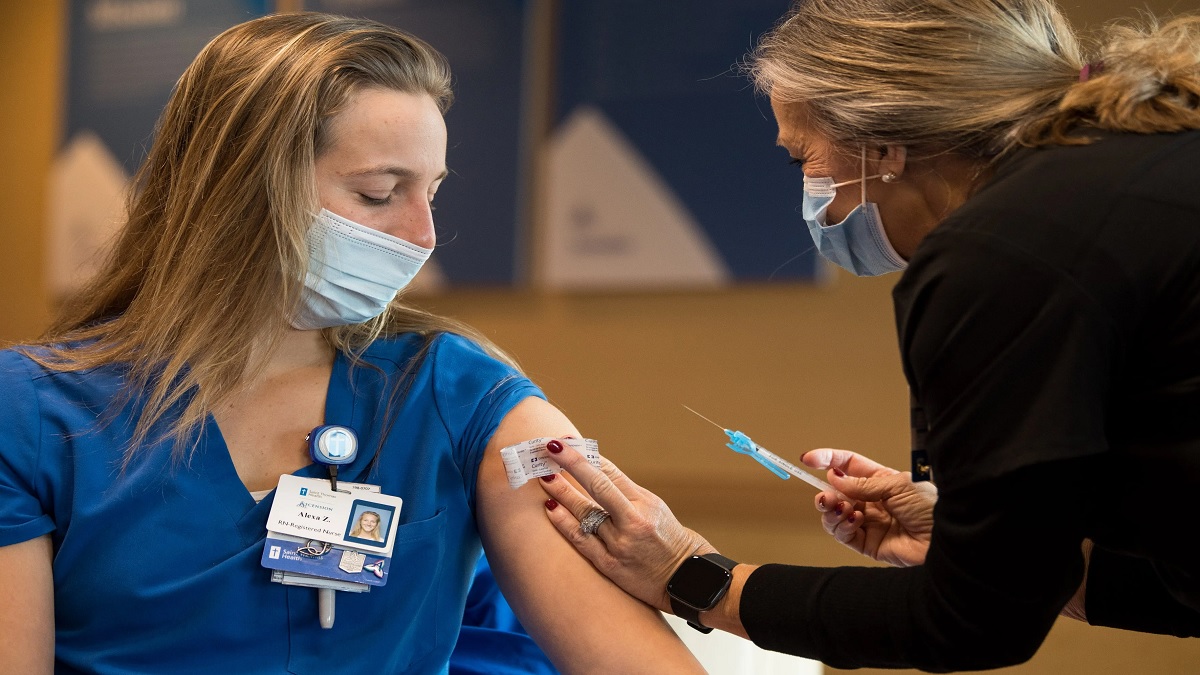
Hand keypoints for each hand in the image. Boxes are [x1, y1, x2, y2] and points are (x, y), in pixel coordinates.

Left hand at [537, 440, 711, 612]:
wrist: (686, 579)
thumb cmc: (667, 538)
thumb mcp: (654, 508)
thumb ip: (624, 493)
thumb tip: (591, 471)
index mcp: (645, 503)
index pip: (610, 473)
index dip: (585, 456)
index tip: (565, 444)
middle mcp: (634, 521)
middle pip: (597, 487)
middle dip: (571, 465)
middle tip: (549, 449)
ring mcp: (620, 544)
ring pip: (585, 513)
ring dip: (562, 493)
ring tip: (544, 477)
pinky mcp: (610, 565)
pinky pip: (582, 541)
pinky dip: (564, 523)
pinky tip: (551, 508)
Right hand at [802, 448, 936, 567]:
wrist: (946, 540)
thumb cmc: (931, 507)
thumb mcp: (897, 485)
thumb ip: (863, 484)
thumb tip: (834, 479)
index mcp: (881, 481)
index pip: (848, 466)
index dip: (827, 461)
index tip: (808, 459)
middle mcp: (872, 501)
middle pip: (837, 493)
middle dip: (826, 493)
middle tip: (826, 496)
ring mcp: (869, 523)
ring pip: (835, 515)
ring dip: (832, 511)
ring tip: (840, 509)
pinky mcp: (868, 544)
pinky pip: (844, 535)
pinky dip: (842, 526)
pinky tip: (854, 520)